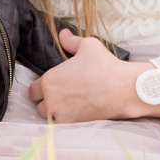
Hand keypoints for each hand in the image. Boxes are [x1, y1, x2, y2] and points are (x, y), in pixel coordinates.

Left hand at [28, 30, 151, 122]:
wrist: (126, 89)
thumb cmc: (106, 65)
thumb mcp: (88, 46)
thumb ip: (71, 41)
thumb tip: (62, 34)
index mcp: (49, 81)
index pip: (33, 90)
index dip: (41, 88)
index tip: (51, 87)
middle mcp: (51, 100)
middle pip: (38, 106)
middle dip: (46, 101)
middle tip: (59, 97)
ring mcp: (62, 115)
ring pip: (48, 117)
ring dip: (54, 113)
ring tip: (65, 106)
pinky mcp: (74, 125)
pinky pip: (61, 126)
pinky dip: (65, 121)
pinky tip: (74, 114)